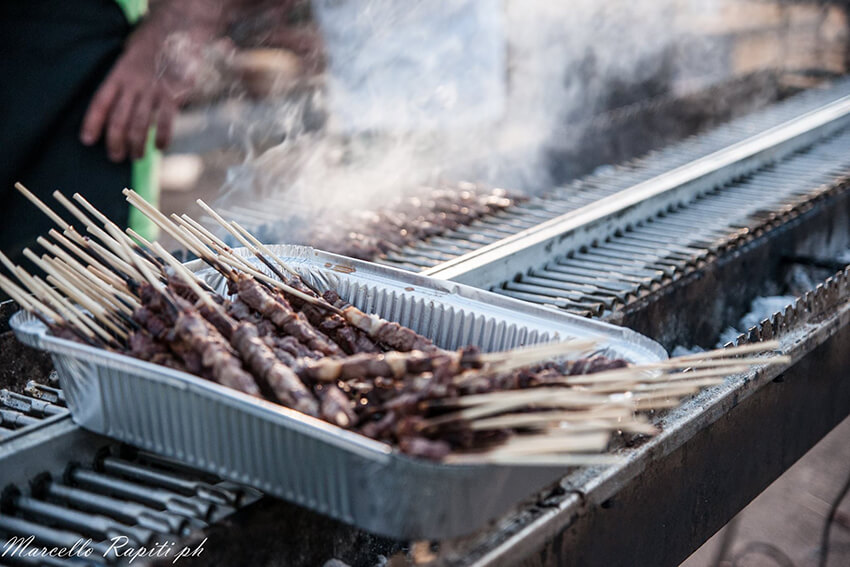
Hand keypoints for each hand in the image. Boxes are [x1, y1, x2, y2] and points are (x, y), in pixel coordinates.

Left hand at [80, 1, 224, 161]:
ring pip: (141, 125)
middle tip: (115, 157)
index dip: (93, 123)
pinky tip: (161, 147)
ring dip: (137, 145)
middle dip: (116, 142)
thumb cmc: (152, 42)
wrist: (179, 30)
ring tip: (137, 156)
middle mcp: (134, 84)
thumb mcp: (129, 54)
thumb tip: (118, 100)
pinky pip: (166, 121)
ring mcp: (154, 91)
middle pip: (119, 120)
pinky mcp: (173, 95)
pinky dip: (163, 137)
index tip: (87, 140)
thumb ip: (124, 78)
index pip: (102, 102)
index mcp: (120, 74)